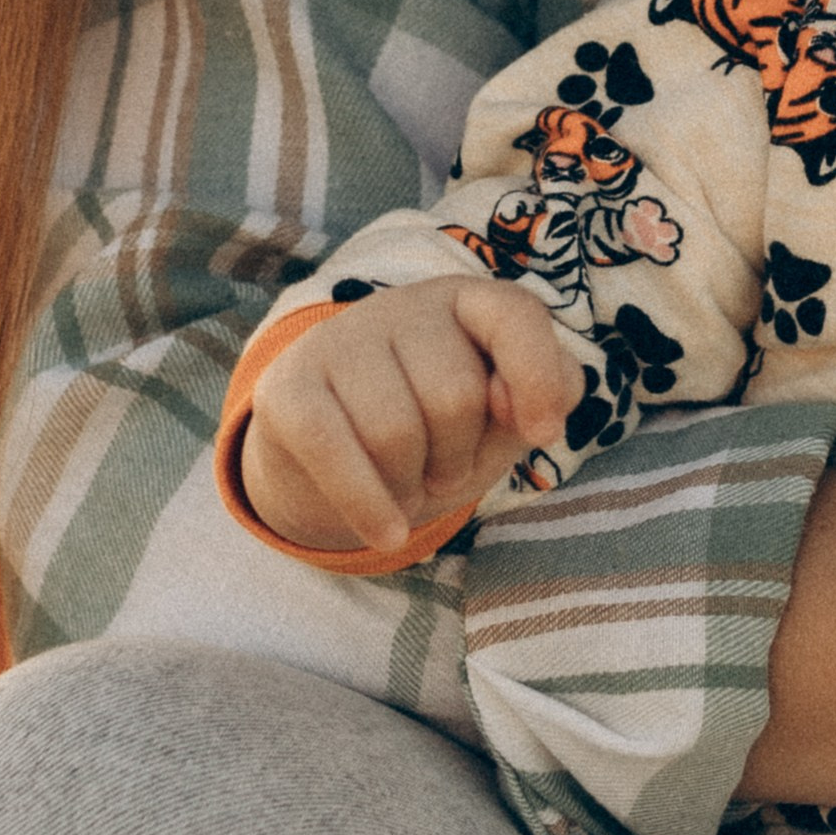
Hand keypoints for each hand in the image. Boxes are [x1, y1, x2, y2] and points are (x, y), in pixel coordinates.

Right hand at [240, 275, 580, 552]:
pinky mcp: (287, 387)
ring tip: (406, 484)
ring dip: (411, 485)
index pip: (515, 316)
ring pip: (395, 433)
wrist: (334, 460)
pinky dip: (368, 506)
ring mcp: (338, 341)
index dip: (537, 379)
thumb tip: (523, 407)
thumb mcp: (505, 416)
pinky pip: (333, 452)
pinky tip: (387, 532)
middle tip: (442, 470)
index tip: (542, 435)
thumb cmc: (440, 432)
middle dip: (458, 457)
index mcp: (467, 301)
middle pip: (454, 396)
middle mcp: (401, 306)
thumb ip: (548, 393)